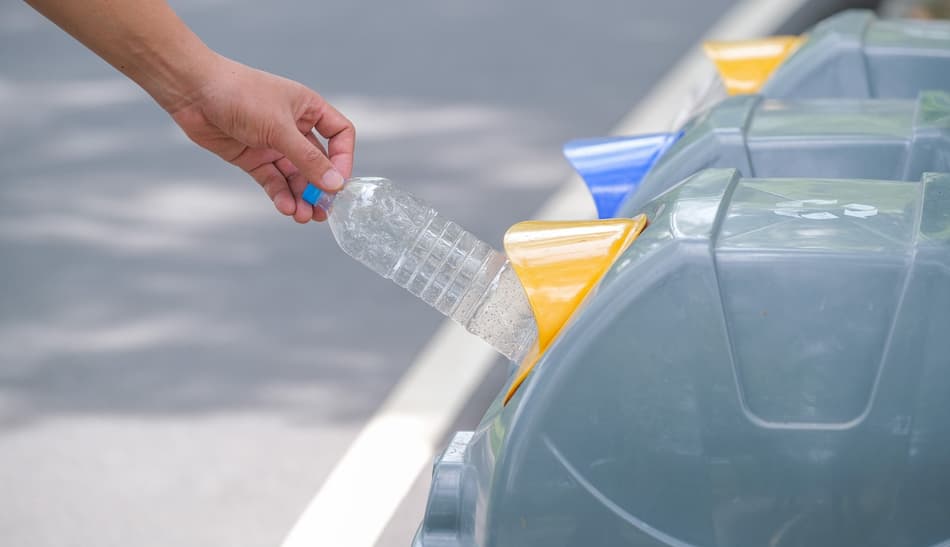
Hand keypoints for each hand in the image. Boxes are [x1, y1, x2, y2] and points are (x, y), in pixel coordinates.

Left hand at [169, 55, 354, 222]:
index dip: (343, 159)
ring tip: (303, 216)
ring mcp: (273, 144)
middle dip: (320, 187)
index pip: (339, 135)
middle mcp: (294, 127)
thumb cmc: (240, 95)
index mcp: (308, 109)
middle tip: (322, 211)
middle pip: (317, 162)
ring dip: (301, 197)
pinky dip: (281, 195)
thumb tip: (335, 185)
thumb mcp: (279, 128)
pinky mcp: (253, 158)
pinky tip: (286, 207)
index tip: (338, 182)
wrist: (193, 92)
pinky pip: (273, 181)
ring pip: (295, 176)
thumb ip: (308, 159)